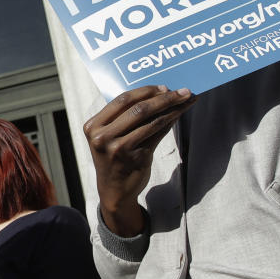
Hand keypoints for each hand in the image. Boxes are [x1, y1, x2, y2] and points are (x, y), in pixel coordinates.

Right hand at [84, 85, 195, 235]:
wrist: (114, 191)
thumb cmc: (114, 159)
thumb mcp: (110, 137)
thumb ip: (126, 117)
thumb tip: (160, 93)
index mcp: (92, 126)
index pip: (122, 99)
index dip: (146, 91)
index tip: (164, 87)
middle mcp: (102, 137)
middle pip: (138, 108)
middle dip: (164, 98)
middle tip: (183, 92)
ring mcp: (118, 148)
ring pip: (151, 121)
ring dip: (172, 109)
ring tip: (187, 101)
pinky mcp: (134, 158)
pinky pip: (156, 135)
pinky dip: (170, 123)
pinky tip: (179, 116)